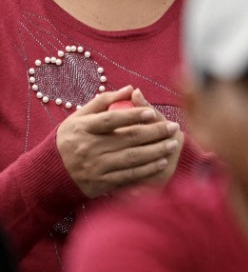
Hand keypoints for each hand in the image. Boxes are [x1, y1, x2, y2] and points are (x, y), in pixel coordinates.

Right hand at [58, 86, 182, 198]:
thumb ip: (103, 101)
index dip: (132, 115)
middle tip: (173, 127)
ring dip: (156, 151)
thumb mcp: (78, 117)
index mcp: (83, 129)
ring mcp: (95, 167)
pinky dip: (147, 169)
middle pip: (127, 139)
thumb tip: (131, 88)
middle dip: (154, 132)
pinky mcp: (100, 183)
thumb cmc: (70, 139)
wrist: (49, 174)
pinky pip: (128, 175)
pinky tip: (161, 162)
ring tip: (172, 143)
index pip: (111, 120)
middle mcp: (89, 148)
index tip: (152, 112)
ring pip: (131, 158)